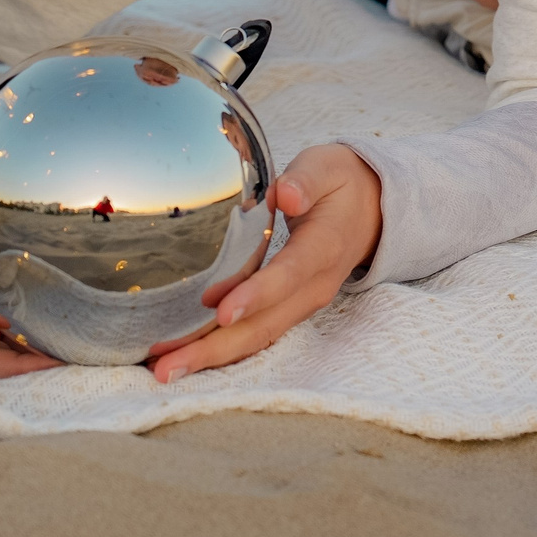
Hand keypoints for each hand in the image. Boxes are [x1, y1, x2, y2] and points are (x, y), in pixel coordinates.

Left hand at [147, 143, 382, 383]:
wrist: (371, 209)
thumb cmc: (338, 184)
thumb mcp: (327, 167)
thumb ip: (307, 179)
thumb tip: (287, 195)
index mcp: (324, 247)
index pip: (289, 274)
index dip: (257, 294)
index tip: (221, 310)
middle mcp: (315, 285)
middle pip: (265, 324)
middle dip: (216, 347)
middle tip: (167, 366)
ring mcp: (303, 303)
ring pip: (258, 337)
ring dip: (212, 357)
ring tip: (165, 370)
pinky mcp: (290, 309)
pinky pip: (257, 336)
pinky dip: (222, 350)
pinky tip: (186, 356)